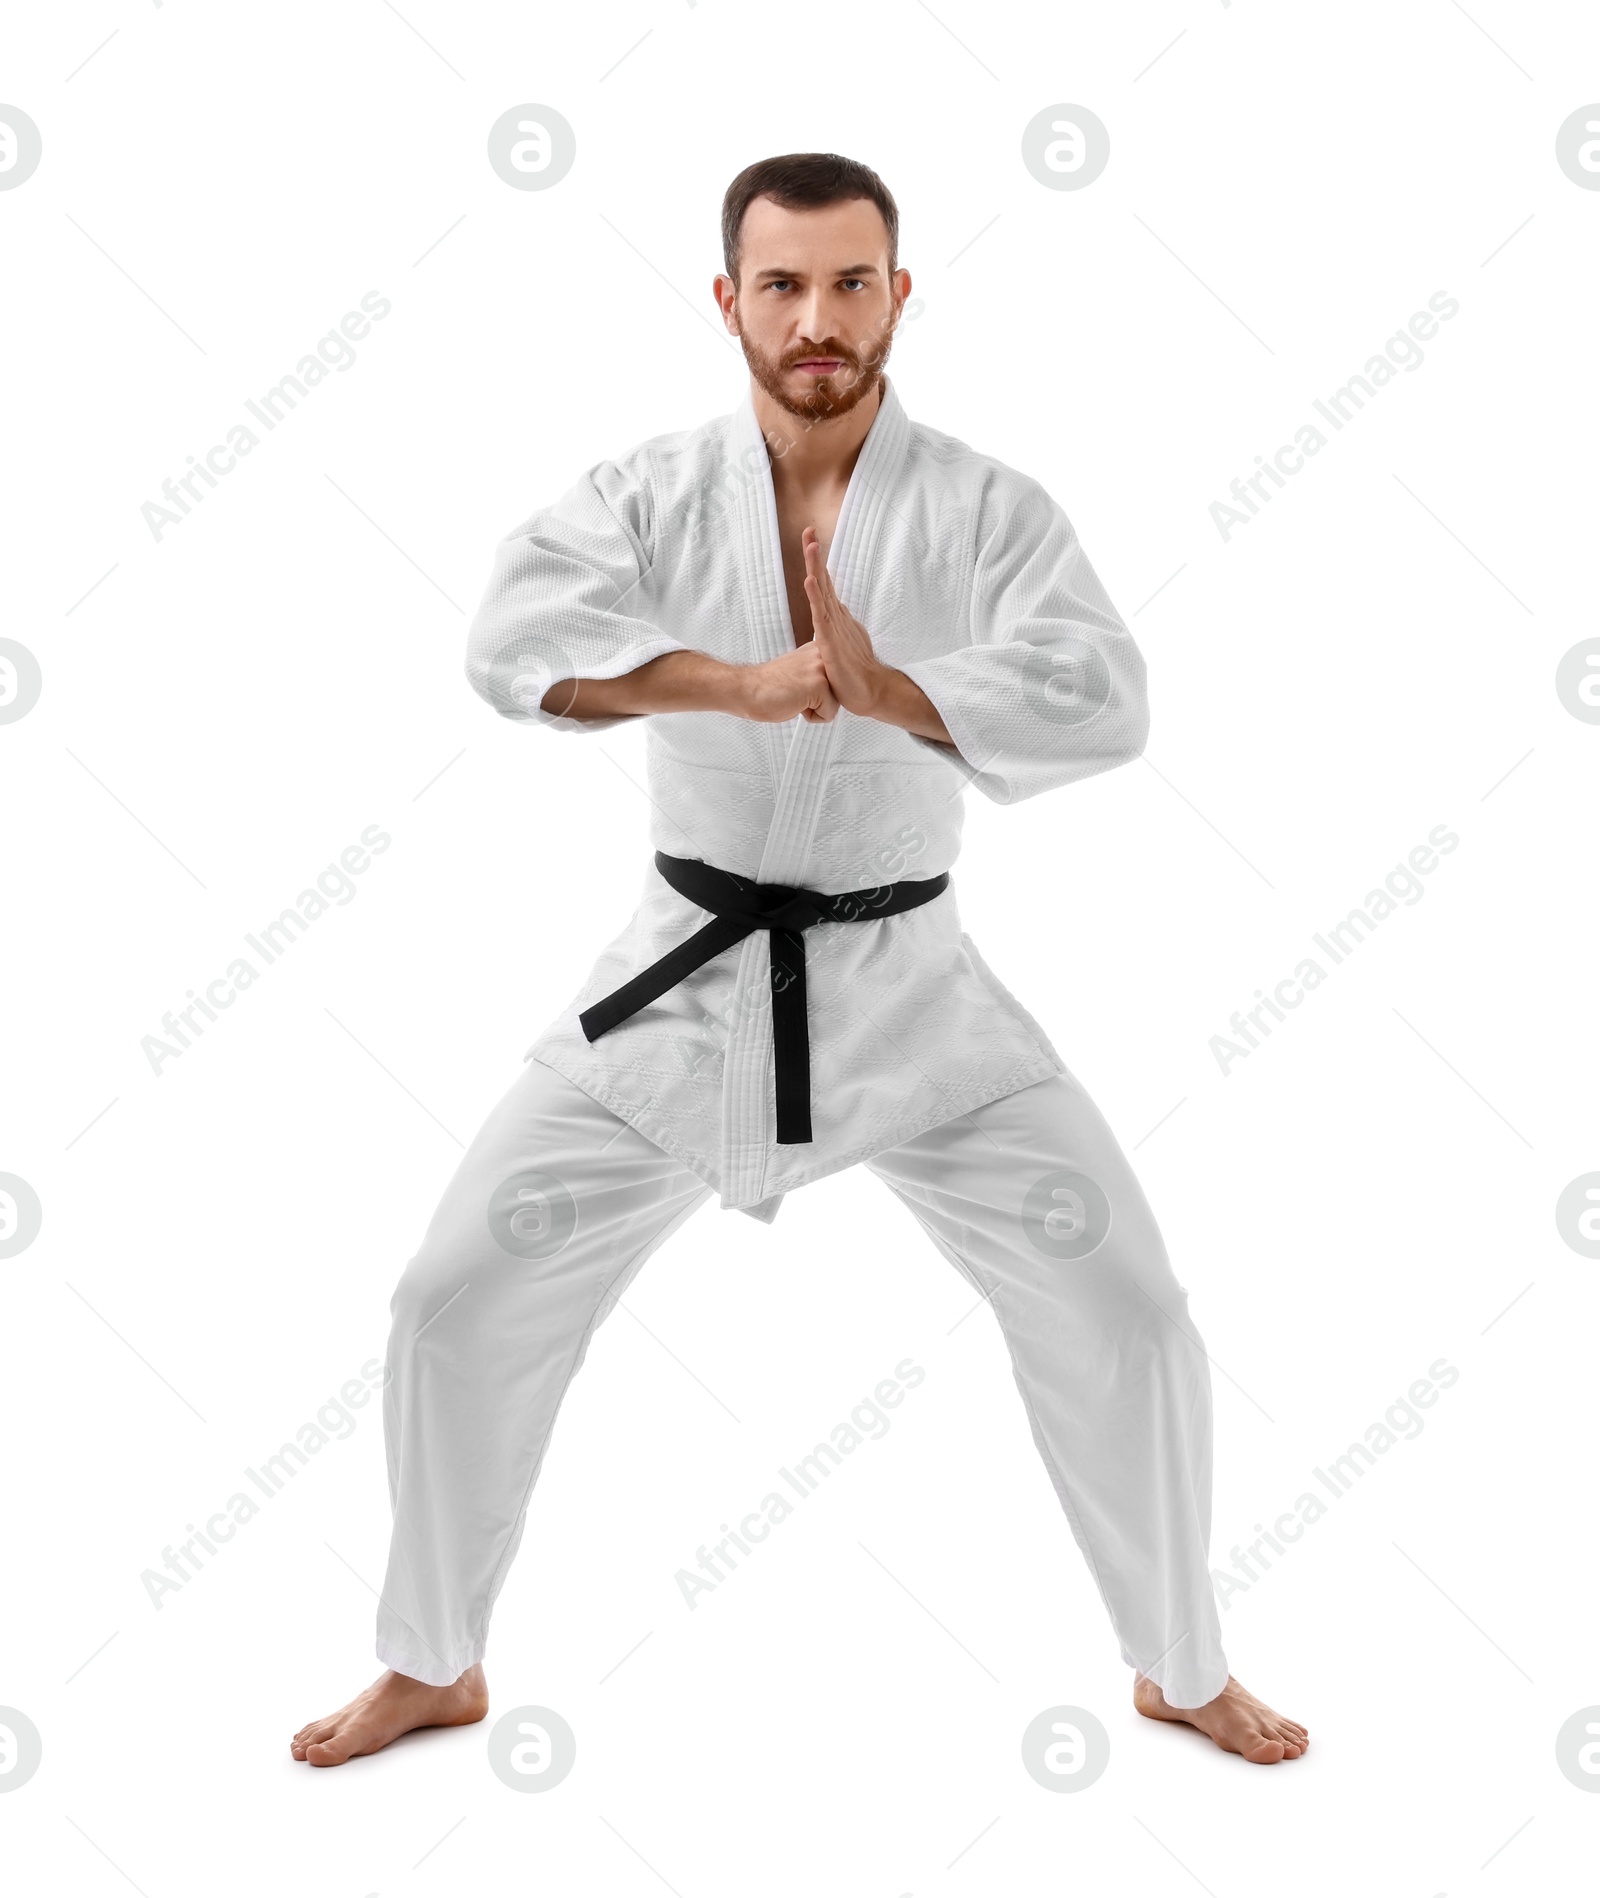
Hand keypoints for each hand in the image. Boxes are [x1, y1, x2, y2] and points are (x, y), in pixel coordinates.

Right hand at [737, 640, 839, 723]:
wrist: (748, 690)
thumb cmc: (771, 686)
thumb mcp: (802, 671)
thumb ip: (820, 672)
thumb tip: (839, 686)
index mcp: (821, 648)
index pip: (840, 681)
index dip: (821, 692)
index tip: (802, 685)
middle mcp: (824, 655)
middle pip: (840, 693)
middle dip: (820, 701)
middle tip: (796, 692)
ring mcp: (822, 669)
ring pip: (835, 705)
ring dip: (815, 709)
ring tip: (795, 697)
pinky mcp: (819, 685)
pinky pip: (828, 714)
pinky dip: (811, 717)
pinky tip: (794, 703)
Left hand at [802, 524, 889, 717]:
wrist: (869, 692)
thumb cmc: (853, 671)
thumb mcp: (837, 644)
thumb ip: (831, 629)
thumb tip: (826, 619)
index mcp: (835, 617)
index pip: (824, 584)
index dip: (816, 562)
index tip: (810, 538)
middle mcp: (837, 616)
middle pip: (824, 580)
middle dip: (815, 555)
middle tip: (809, 530)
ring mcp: (835, 628)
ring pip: (823, 592)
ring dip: (816, 568)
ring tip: (811, 546)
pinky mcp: (832, 642)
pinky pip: (822, 617)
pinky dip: (816, 597)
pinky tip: (810, 581)